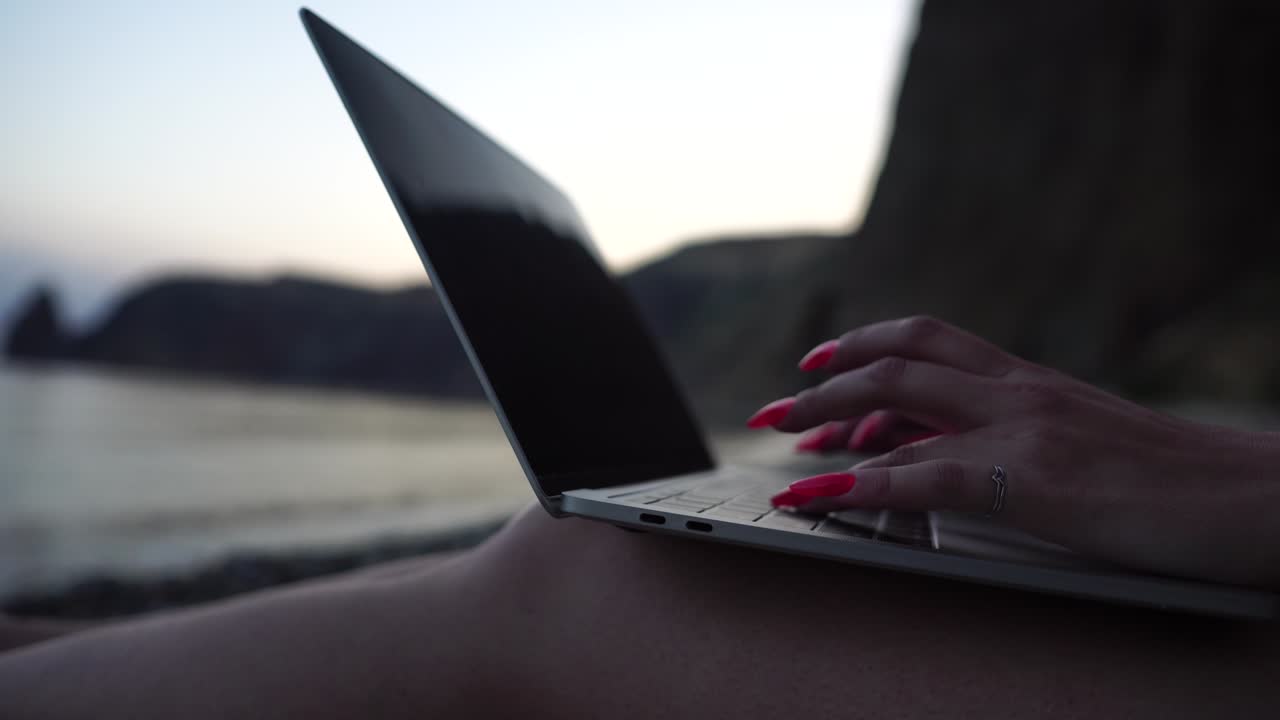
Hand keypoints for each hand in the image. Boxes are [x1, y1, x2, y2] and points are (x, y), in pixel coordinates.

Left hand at [748, 316, 1279, 588]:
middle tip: (774, 404)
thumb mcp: (1089, 447)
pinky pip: (921, 475)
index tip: (820, 367)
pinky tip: (817, 496)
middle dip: (826, 377)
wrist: (1260, 499)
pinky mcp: (1029, 479)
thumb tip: (958, 456)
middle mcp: (1019, 391)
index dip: (865, 349)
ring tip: (776, 436)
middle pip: (899, 359)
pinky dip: (856, 485)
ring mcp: (1022, 428)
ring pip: (896, 397)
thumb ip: (1023, 440)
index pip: (931, 347)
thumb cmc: (1180, 483)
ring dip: (823, 413)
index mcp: (1034, 382)